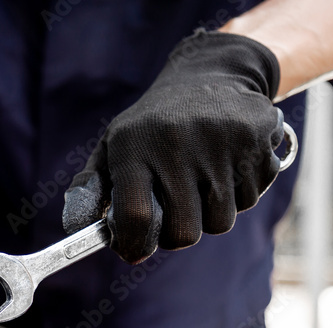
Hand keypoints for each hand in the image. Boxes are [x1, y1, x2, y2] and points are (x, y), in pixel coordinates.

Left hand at [63, 30, 284, 263]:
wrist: (212, 73)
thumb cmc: (154, 123)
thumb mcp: (115, 143)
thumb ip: (91, 186)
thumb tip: (76, 229)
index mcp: (135, 145)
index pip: (136, 216)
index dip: (134, 244)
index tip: (134, 248)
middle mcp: (177, 144)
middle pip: (183, 232)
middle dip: (176, 233)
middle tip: (173, 210)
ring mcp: (221, 144)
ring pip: (220, 222)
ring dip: (210, 213)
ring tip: (201, 179)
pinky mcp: (256, 145)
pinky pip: (250, 200)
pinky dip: (240, 193)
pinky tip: (227, 164)